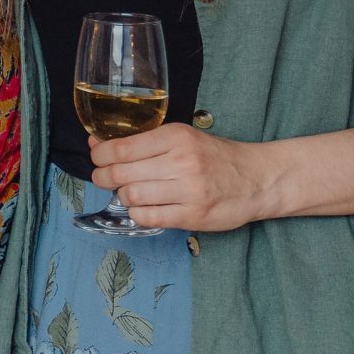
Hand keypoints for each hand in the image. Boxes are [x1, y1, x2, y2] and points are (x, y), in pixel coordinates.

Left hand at [90, 122, 277, 231]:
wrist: (256, 179)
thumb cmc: (214, 157)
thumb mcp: (183, 138)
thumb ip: (145, 140)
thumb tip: (98, 142)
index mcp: (176, 137)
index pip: (121, 148)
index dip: (99, 155)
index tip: (96, 157)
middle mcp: (182, 162)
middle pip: (121, 173)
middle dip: (103, 177)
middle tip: (103, 177)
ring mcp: (188, 190)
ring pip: (132, 196)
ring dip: (122, 196)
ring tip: (128, 192)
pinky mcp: (193, 215)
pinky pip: (149, 217)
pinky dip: (138, 214)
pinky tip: (143, 207)